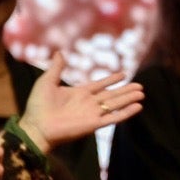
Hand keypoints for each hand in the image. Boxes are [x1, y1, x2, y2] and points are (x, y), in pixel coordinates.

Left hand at [21, 53, 145, 149]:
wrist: (37, 126)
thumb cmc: (38, 105)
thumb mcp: (47, 82)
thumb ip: (57, 68)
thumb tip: (59, 52)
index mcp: (79, 93)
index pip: (100, 85)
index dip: (111, 80)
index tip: (123, 75)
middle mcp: (89, 103)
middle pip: (112, 95)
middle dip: (126, 90)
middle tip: (140, 86)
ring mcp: (93, 114)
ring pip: (115, 104)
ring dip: (128, 99)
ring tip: (142, 93)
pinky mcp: (94, 124)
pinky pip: (114, 118)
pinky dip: (126, 112)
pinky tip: (137, 107)